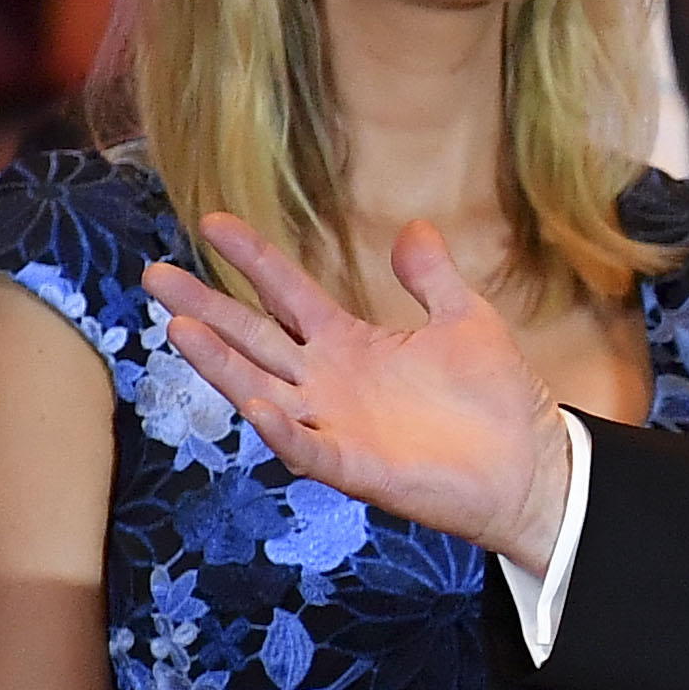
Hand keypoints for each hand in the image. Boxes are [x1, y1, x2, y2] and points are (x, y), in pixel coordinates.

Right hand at [147, 215, 573, 573]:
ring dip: (221, 365)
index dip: (253, 259)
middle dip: (206, 308)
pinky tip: (254, 404)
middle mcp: (330, 384)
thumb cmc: (497, 399)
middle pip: (254, 339)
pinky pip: (308, 449)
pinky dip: (281, 430)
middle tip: (155, 275)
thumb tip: (413, 226)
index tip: (213, 221)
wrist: (533, 467)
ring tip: (180, 329)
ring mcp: (338, 426)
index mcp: (351, 344)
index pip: (288, 294)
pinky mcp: (357, 468)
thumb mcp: (466, 320)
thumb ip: (432, 277)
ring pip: (262, 391)